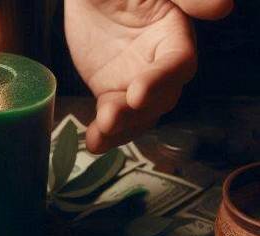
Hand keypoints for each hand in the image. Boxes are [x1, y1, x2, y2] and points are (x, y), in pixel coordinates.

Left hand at [65, 0, 232, 152]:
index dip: (160, 80)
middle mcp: (159, 65)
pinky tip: (93, 142)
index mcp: (174, 37)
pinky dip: (103, 132)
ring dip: (121, 129)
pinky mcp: (111, 92)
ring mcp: (135, 82)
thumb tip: (222, 6)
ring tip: (100, 134)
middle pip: (160, 97)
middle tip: (110, 117)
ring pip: (138, 115)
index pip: (177, 65)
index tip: (137, 93)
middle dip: (137, 112)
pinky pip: (111, 116)